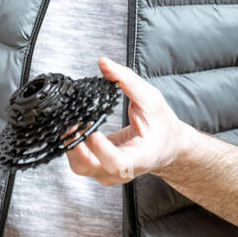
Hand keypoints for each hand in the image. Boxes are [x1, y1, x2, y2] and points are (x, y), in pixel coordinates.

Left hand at [64, 57, 195, 184]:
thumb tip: (104, 63)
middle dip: (75, 143)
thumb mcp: (151, 99)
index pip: (115, 162)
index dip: (99, 147)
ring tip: (71, 121)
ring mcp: (107, 173)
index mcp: (139, 159)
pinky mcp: (98, 167)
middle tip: (72, 120)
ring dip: (71, 144)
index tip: (90, 129)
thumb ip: (127, 80)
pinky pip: (79, 160)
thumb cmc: (162, 124)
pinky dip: (73, 144)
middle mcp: (121, 172)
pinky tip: (74, 126)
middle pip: (89, 167)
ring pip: (80, 166)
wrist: (167, 144)